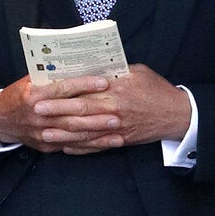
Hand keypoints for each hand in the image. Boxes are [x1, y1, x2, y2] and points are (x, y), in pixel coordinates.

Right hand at [0, 74, 121, 152]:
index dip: (84, 85)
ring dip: (98, 132)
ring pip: (75, 133)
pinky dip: (90, 145)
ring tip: (118, 129)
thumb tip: (79, 67)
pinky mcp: (47, 146)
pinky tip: (106, 142)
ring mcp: (43, 133)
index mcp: (34, 95)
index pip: (64, 88)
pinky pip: (72, 146)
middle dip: (97, 113)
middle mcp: (39, 115)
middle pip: (73, 114)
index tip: (104, 82)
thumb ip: (52, 77)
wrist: (0, 120)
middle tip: (118, 111)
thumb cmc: (18, 95)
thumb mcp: (30, 80)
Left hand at [36, 64, 191, 154]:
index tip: (44, 92)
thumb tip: (92, 67)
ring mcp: (116, 129)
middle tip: (35, 112)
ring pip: (85, 133)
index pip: (83, 92)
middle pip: (79, 112)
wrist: (178, 114)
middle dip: (55, 113)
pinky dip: (81, 148)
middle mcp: (113, 111)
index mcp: (115, 90)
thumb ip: (113, 71)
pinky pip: (97, 147)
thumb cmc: (157, 89)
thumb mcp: (137, 71)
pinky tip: (66, 148)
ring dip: (63, 135)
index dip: (61, 94)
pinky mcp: (121, 141)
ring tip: (44, 134)